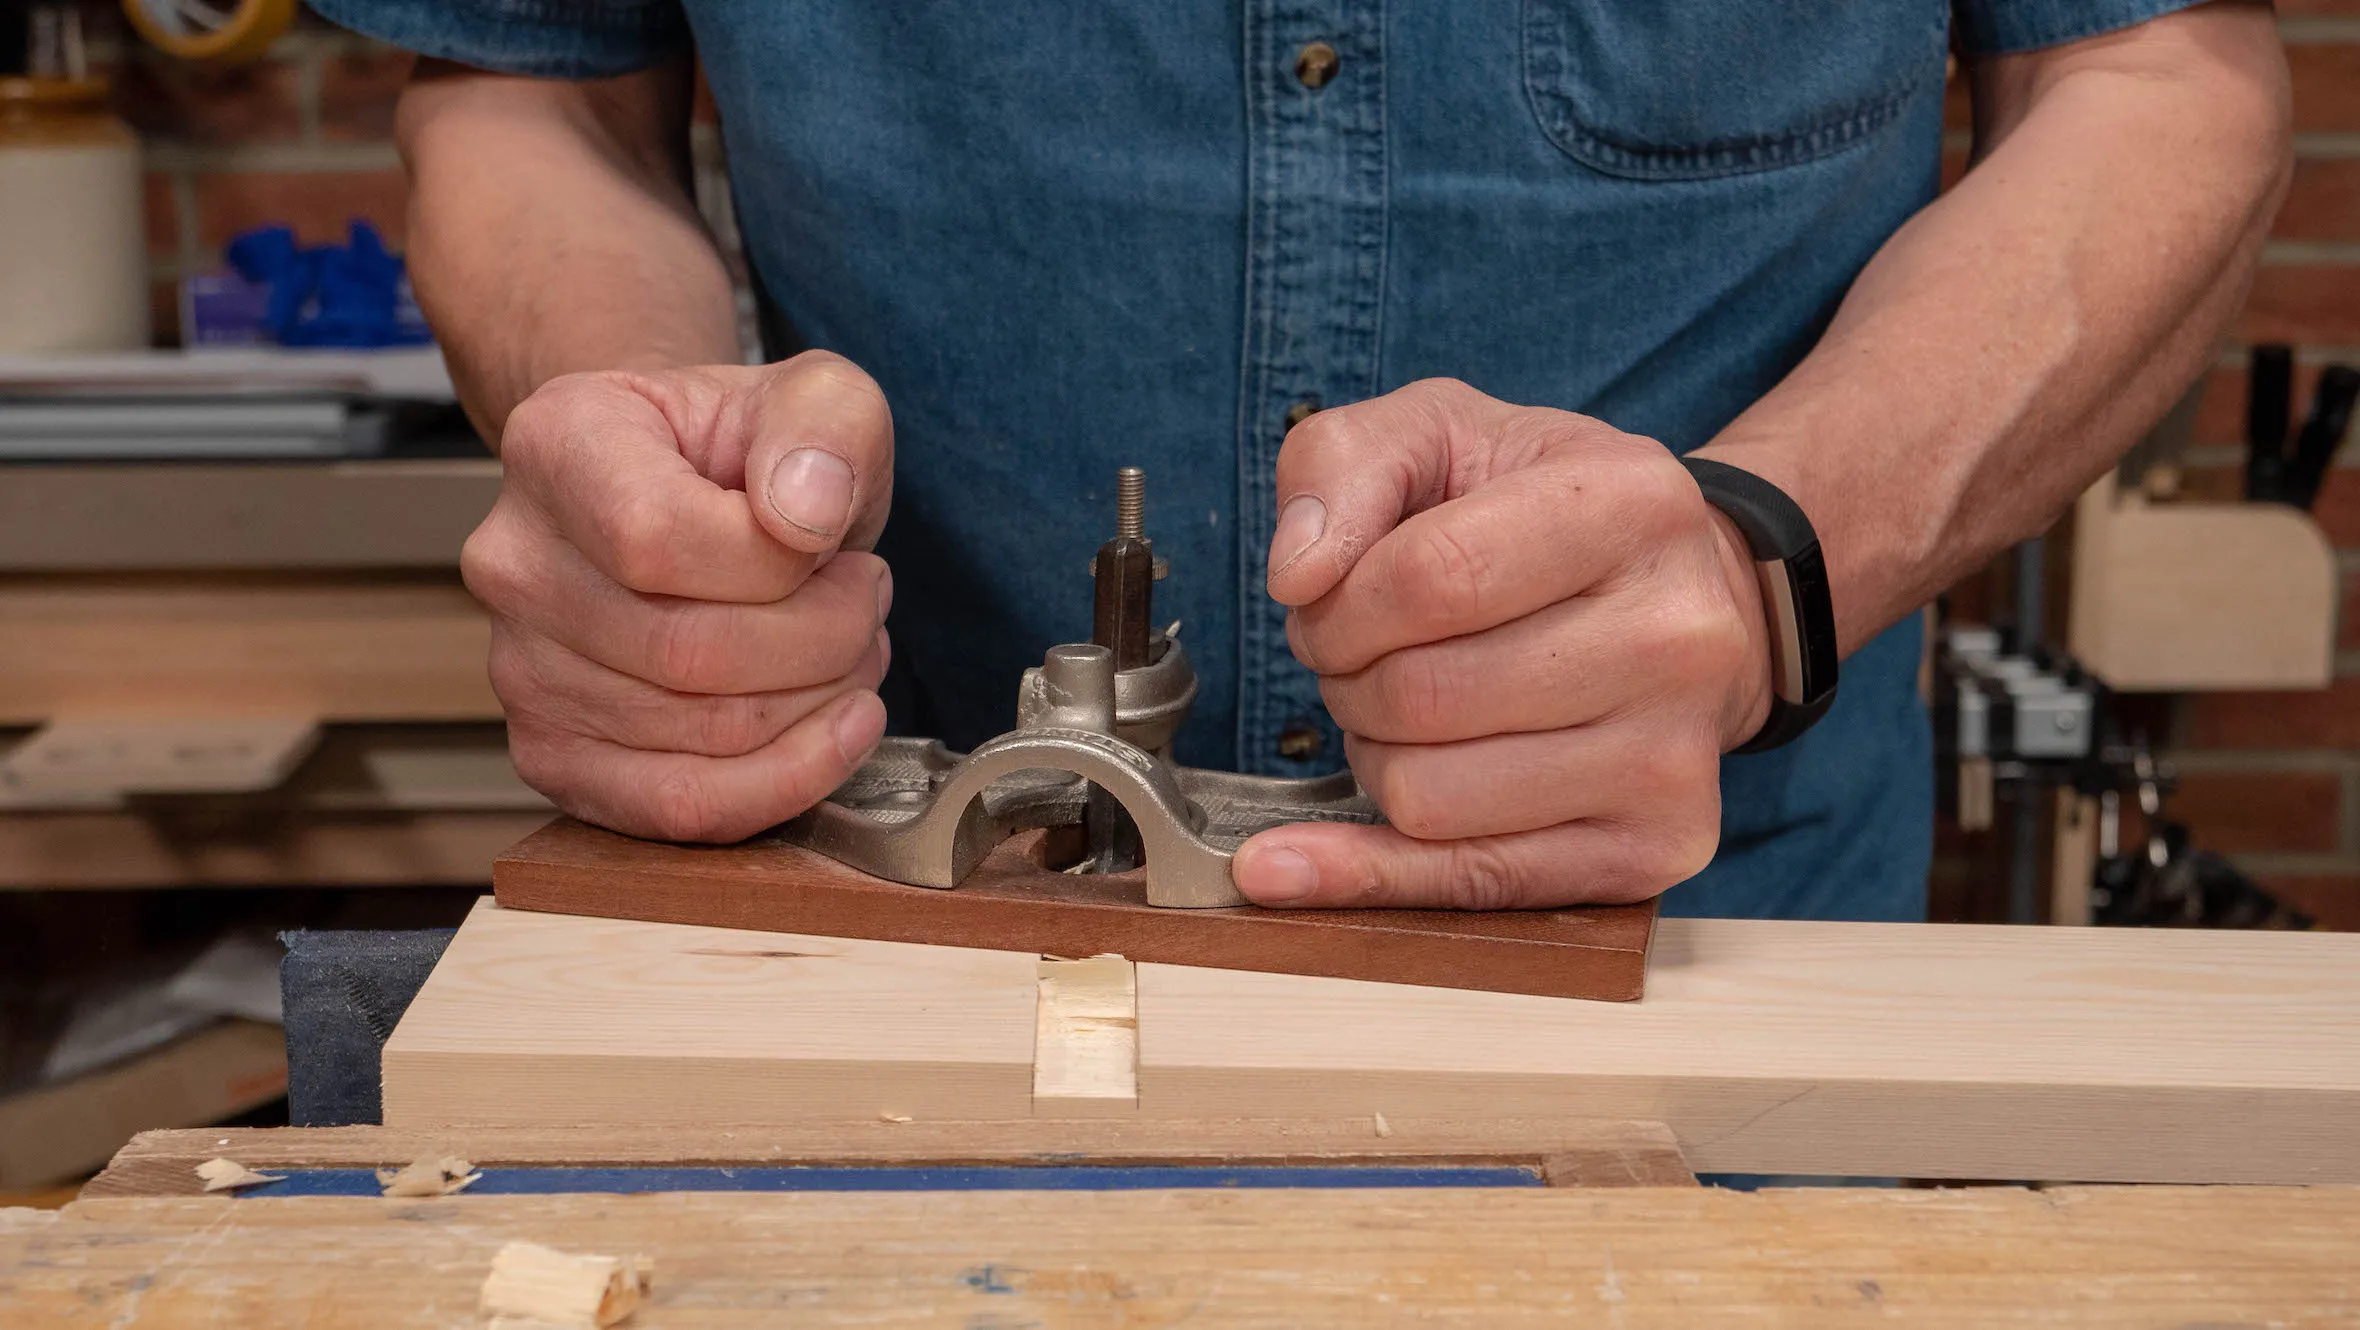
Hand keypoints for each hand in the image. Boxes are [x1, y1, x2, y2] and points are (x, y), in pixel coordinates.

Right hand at [462, 351, 894, 841]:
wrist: (697, 498)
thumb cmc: (752, 453)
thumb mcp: (818, 397)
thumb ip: (827, 425)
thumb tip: (804, 512)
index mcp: (556, 445)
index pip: (658, 539)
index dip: (781, 563)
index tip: (834, 542)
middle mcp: (514, 561)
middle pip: (690, 653)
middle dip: (825, 640)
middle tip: (865, 603)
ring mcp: (520, 670)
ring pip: (701, 736)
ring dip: (817, 705)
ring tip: (846, 650)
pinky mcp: (555, 757)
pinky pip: (676, 806)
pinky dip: (783, 782)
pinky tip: (833, 730)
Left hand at [1229, 379, 1774, 908]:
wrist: (1689, 596)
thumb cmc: (1546, 512)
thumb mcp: (1443, 432)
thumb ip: (1342, 463)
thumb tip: (1297, 575)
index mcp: (1634, 505)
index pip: (1428, 579)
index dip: (1339, 605)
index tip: (1327, 603)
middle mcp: (1677, 636)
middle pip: (1422, 697)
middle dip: (1349, 680)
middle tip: (1368, 658)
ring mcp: (1674, 756)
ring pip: (1428, 799)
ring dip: (1376, 758)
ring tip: (1414, 712)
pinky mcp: (1657, 847)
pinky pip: (1471, 885)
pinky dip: (1368, 873)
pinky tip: (1294, 862)